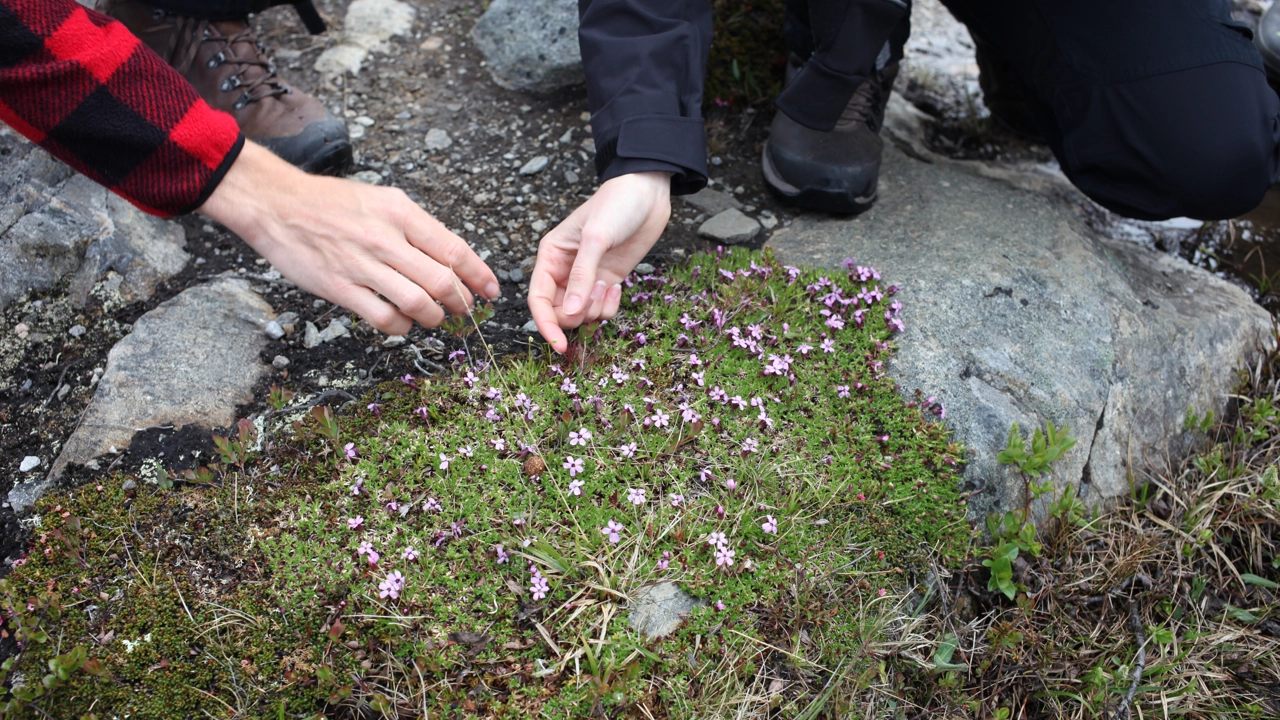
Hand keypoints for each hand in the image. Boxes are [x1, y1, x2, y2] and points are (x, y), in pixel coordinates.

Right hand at [198, 142, 498, 335]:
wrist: (276, 204)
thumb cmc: (330, 203)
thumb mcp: (381, 200)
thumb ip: (415, 227)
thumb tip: (449, 258)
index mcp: (400, 212)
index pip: (454, 249)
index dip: (479, 276)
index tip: (492, 291)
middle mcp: (386, 238)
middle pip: (442, 281)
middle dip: (461, 302)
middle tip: (463, 309)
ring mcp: (362, 265)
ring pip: (418, 303)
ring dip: (433, 317)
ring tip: (433, 317)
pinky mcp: (340, 288)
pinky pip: (384, 318)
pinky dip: (401, 326)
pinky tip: (401, 322)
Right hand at [528, 171, 671, 352]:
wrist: (648, 193)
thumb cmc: (617, 206)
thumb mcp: (596, 239)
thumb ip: (582, 277)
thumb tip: (571, 312)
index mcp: (551, 257)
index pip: (538, 299)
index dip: (545, 324)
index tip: (559, 346)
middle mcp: (564, 270)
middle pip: (559, 312)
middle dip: (577, 315)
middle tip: (596, 297)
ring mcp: (587, 278)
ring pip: (582, 314)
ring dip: (596, 309)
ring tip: (608, 284)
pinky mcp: (608, 281)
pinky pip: (602, 309)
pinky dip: (610, 306)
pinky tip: (618, 286)